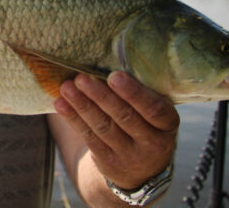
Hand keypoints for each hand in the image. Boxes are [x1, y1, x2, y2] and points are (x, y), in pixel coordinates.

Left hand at [54, 71, 178, 188]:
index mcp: (167, 123)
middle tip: (81, 78)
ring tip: (66, 87)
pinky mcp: (109, 162)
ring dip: (82, 105)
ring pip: (103, 127)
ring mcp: (130, 155)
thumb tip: (108, 60)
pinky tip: (60, 104)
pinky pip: (89, 137)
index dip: (134, 93)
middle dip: (101, 96)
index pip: (153, 108)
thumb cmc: (145, 123)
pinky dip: (73, 119)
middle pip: (124, 117)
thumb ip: (140, 92)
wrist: (142, 169)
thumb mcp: (154, 112)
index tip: (114, 75)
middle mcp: (152, 142)